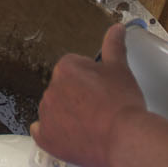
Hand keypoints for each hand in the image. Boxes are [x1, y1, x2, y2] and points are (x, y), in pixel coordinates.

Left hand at [33, 23, 147, 166]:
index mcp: (65, 68)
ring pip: (54, 111)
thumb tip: (116, 29)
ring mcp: (46, 113)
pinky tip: (70, 136)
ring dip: (66, 116)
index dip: (90, 82)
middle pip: (63, 91)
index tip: (101, 92)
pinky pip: (42, 133)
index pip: (73, 71)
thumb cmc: (122, 103)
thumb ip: (114, 46)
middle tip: (98, 109)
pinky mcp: (45, 137)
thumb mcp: (120, 69)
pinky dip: (53, 135)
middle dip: (77, 98)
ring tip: (91, 125)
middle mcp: (51, 88)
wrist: (124, 137)